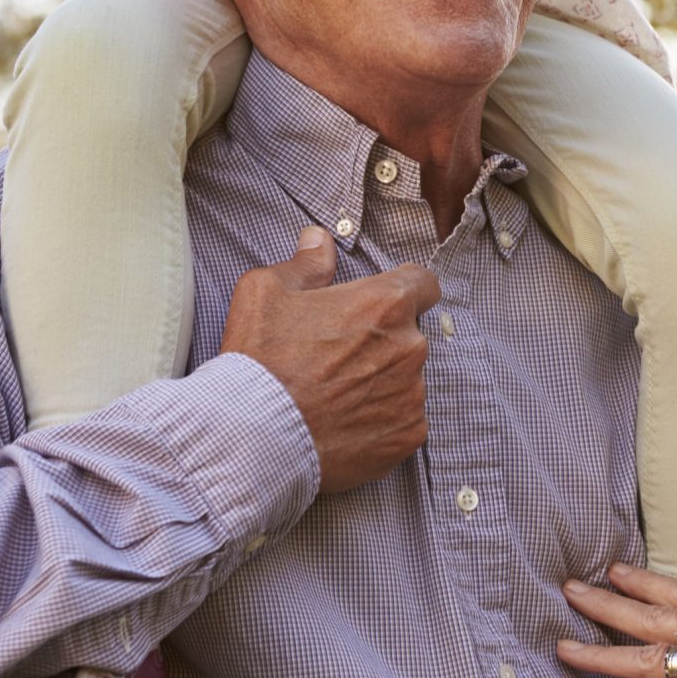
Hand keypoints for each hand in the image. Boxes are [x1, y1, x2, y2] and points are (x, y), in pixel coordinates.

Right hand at [218, 226, 438, 492]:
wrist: (254, 437)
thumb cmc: (259, 361)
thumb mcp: (266, 292)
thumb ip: (305, 263)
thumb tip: (319, 240)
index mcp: (384, 303)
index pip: (423, 283)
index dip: (403, 290)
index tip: (381, 305)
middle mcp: (409, 346)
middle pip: (411, 334)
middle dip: (383, 341)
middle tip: (340, 357)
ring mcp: (412, 394)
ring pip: (407, 379)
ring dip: (383, 382)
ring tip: (338, 395)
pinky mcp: (408, 436)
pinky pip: (405, 421)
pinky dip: (382, 421)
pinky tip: (346, 423)